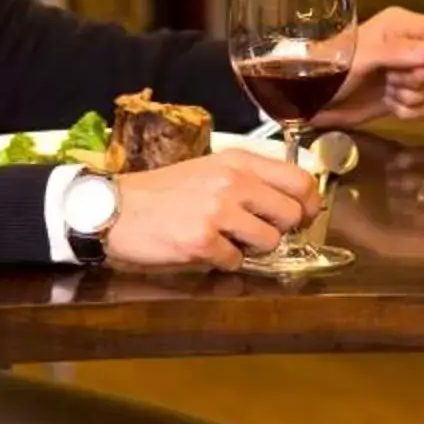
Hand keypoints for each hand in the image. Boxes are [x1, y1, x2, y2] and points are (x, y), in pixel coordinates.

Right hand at [104, 150, 321, 272]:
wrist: (115, 208)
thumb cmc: (163, 191)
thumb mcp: (209, 169)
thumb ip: (248, 179)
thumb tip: (290, 200)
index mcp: (237, 161)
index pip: (300, 179)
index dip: (308, 203)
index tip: (301, 216)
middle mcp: (232, 182)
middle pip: (292, 214)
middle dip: (281, 230)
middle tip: (259, 232)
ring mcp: (218, 212)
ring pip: (269, 242)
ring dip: (252, 248)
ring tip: (226, 240)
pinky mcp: (202, 241)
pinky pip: (235, 262)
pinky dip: (223, 262)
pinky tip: (203, 249)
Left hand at [317, 8, 423, 126]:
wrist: (313, 98)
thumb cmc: (334, 66)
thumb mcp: (365, 55)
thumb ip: (399, 52)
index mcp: (401, 26)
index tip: (421, 66)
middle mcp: (408, 47)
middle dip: (416, 78)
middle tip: (392, 78)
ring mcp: (406, 74)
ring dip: (409, 96)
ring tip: (387, 90)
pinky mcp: (403, 98)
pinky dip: (409, 111)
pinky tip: (391, 105)